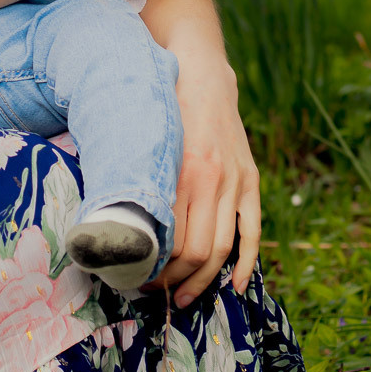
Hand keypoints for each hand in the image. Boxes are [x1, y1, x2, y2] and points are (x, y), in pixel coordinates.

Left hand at [152, 48, 260, 305]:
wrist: (201, 74)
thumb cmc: (164, 109)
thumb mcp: (147, 143)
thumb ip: (142, 181)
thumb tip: (118, 227)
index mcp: (180, 172)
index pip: (170, 241)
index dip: (154, 268)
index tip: (136, 277)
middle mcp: (210, 180)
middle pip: (196, 252)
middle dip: (174, 280)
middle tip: (155, 291)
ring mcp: (234, 181)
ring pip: (222, 248)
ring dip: (203, 280)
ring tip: (184, 297)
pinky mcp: (249, 179)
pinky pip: (251, 230)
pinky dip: (245, 263)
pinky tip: (233, 285)